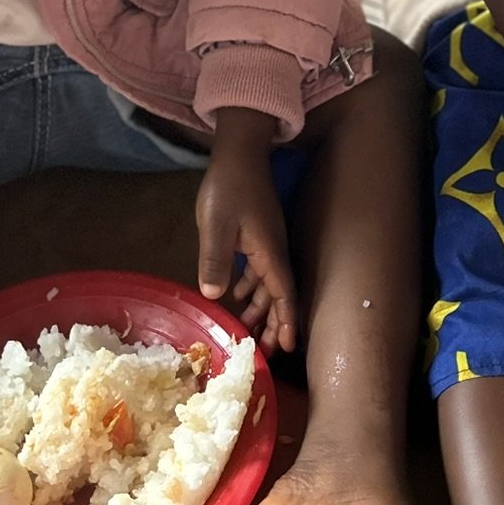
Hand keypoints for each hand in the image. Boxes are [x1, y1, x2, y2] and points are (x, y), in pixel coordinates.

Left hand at [196, 111, 297, 353]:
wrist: (239, 153)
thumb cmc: (228, 187)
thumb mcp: (216, 224)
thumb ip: (215, 258)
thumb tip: (214, 295)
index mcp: (268, 252)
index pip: (283, 293)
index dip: (286, 321)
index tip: (289, 347)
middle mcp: (272, 251)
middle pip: (278, 294)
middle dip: (275, 323)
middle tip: (269, 351)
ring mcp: (266, 242)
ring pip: (267, 283)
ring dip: (261, 308)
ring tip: (250, 331)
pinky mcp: (256, 234)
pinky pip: (258, 269)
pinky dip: (250, 287)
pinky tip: (237, 296)